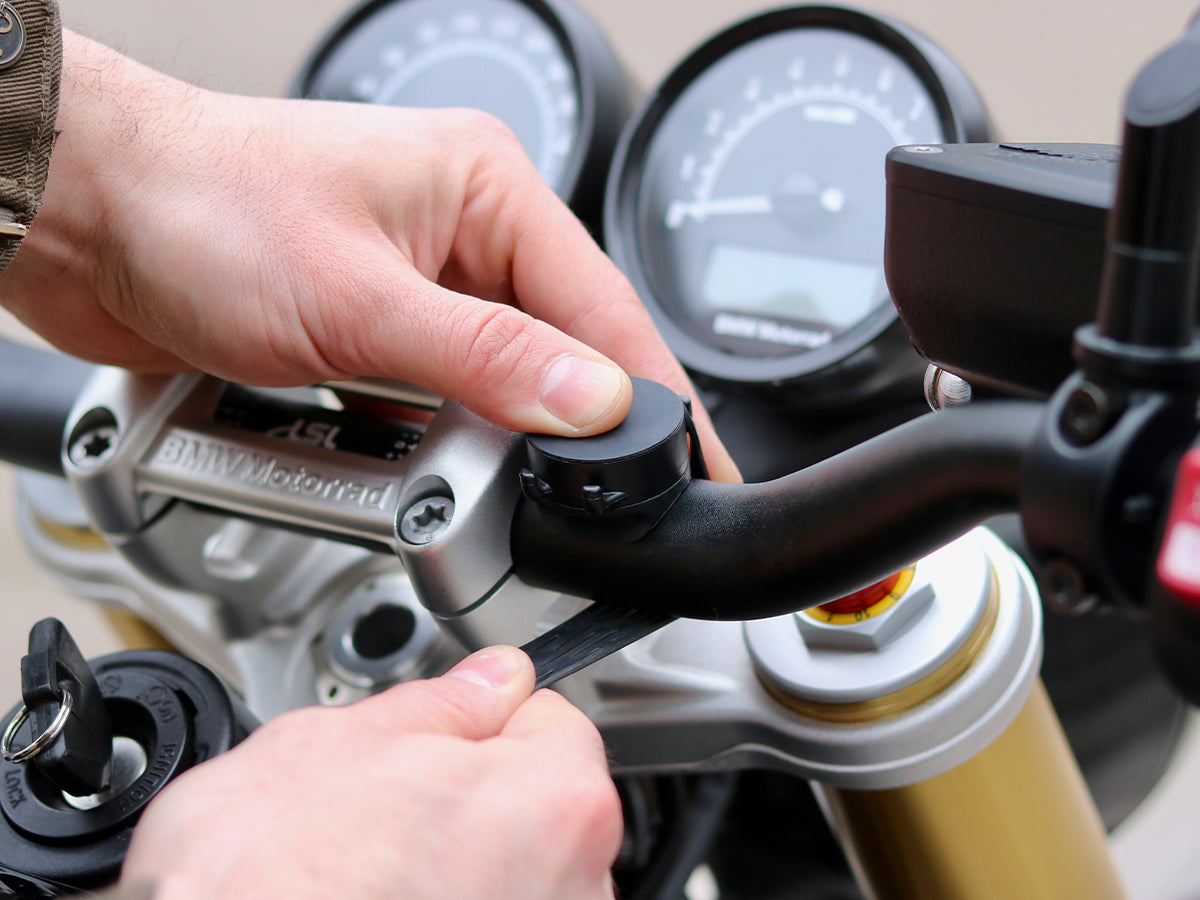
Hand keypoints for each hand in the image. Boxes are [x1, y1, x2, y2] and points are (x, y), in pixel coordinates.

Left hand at [1, 32, 737, 480]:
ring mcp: (417, 291)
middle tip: (549, 489)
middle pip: (552, 358)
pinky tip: (383, 445)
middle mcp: (461, 237)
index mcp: (486, 191)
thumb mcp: (357, 298)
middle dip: (542, 429)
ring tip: (428, 457)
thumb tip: (591, 400)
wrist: (85, 217)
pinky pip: (428, 406)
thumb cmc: (202, 206)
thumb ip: (485, 359)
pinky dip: (415, 441)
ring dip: (466, 438)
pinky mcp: (374, 338)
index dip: (651, 393)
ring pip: (490, 393)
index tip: (695, 461)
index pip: (603, 305)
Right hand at [120, 646, 621, 898]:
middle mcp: (575, 886)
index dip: (483, 723)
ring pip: (506, 875)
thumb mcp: (338, 742)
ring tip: (368, 875)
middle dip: (468, 799)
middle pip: (534, 808)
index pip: (551, 722)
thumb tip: (492, 678)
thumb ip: (444, 702)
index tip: (440, 742)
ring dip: (454, 869)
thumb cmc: (264, 882)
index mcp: (557, 803)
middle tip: (384, 810)